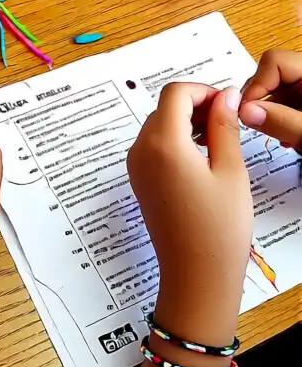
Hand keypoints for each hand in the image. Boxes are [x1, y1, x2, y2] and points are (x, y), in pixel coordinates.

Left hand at [127, 83, 252, 340]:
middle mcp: (141, 151)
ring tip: (218, 141)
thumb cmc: (218, 228)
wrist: (196, 275)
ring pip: (158, 125)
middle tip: (227, 122)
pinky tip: (201, 157)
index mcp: (163, 144)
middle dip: (194, 106)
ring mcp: (136, 167)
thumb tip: (224, 96)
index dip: (203, 91)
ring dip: (185, 122)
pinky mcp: (139, 180)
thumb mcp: (230, 170)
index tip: (226, 104)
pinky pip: (153, 146)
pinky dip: (175, 140)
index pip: (175, 93)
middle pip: (164, 107)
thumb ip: (224, 126)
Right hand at [240, 49, 301, 150]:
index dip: (257, 85)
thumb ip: (282, 121)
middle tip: (257, 125)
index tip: (248, 112)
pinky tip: (289, 137)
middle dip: (261, 101)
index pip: (274, 62)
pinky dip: (282, 119)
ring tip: (280, 137)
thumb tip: (246, 112)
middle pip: (272, 76)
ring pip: (278, 92)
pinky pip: (289, 103)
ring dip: (271, 114)